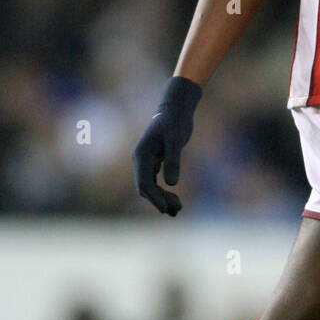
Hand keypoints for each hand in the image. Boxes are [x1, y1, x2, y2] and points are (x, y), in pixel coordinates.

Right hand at [133, 76, 201, 215]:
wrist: (176, 109)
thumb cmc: (176, 122)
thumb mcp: (176, 140)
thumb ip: (173, 160)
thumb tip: (171, 184)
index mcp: (141, 155)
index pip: (144, 182)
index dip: (154, 197)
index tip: (165, 209)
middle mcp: (141, 160)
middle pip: (145, 188)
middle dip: (159, 200)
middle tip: (177, 210)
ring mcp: (146, 162)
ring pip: (150, 187)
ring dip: (162, 199)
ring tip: (178, 209)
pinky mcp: (155, 162)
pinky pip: (156, 182)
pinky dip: (164, 192)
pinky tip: (175, 201)